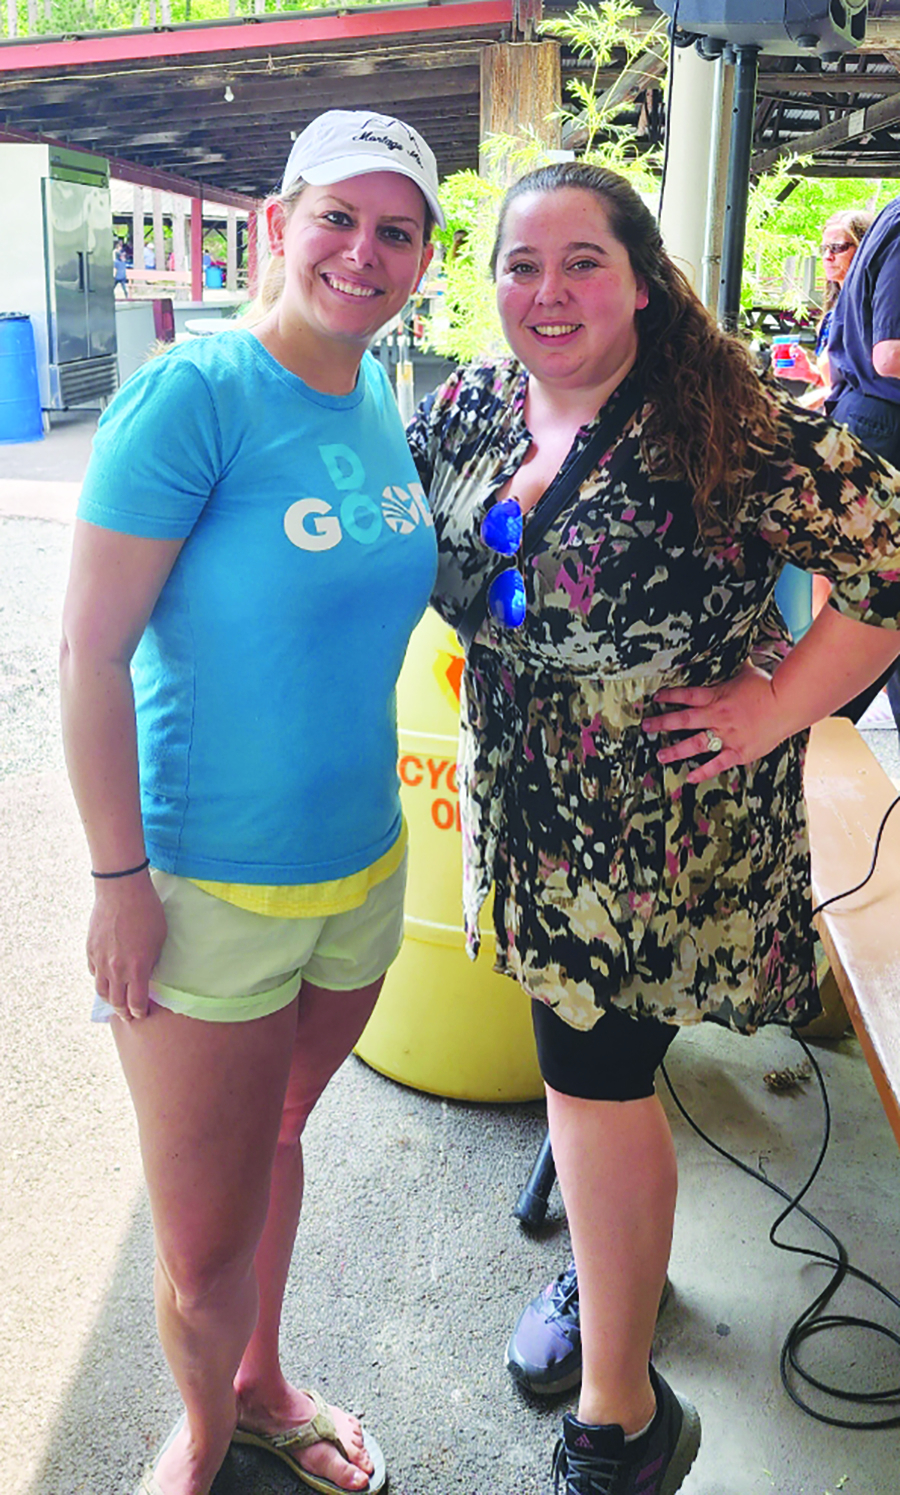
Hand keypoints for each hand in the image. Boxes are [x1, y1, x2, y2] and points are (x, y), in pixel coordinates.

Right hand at [87, 872, 167, 1021]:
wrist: (122, 891)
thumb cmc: (147, 912)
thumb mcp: (159, 940)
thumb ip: (151, 962)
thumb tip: (145, 975)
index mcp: (137, 968)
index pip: (137, 1002)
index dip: (140, 1012)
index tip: (142, 1015)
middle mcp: (116, 969)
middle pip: (117, 1002)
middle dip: (124, 1013)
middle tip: (129, 1017)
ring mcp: (101, 961)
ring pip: (102, 991)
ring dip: (110, 1000)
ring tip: (116, 1004)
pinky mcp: (90, 950)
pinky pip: (94, 973)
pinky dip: (100, 981)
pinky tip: (106, 981)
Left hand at [643, 661, 784, 784]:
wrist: (788, 704)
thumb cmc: (768, 686)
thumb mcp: (745, 671)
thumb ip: (731, 664)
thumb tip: (727, 643)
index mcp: (717, 697)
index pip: (687, 695)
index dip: (669, 696)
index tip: (655, 698)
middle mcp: (718, 717)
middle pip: (683, 720)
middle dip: (662, 723)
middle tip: (646, 728)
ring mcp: (727, 736)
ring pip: (695, 744)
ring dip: (675, 751)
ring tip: (660, 756)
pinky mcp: (738, 752)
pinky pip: (717, 764)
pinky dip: (703, 771)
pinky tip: (689, 777)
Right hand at [773, 344, 818, 384]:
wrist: (806, 371)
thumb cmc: (803, 361)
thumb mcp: (803, 354)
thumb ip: (798, 349)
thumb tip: (791, 349)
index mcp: (786, 351)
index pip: (779, 347)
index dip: (776, 346)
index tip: (774, 346)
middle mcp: (783, 357)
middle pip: (775, 355)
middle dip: (774, 354)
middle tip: (775, 355)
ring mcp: (782, 365)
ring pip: (774, 363)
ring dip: (774, 363)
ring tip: (777, 362)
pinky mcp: (782, 372)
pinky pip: (776, 372)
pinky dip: (776, 371)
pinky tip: (779, 369)